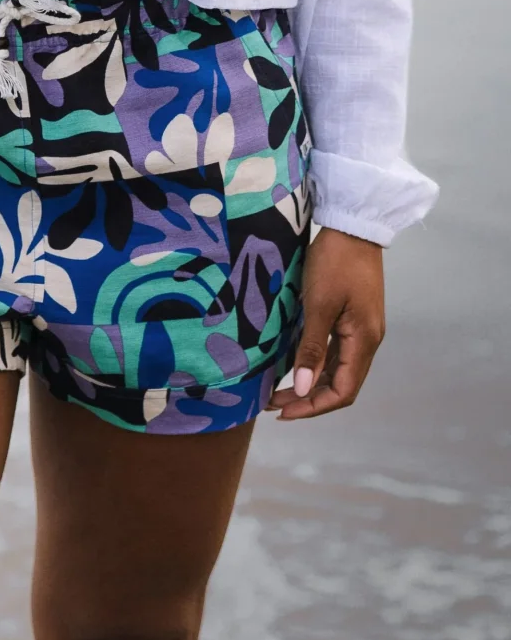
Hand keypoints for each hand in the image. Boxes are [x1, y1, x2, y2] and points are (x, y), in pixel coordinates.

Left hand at [269, 227, 384, 420]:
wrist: (353, 227)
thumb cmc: (335, 262)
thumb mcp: (319, 305)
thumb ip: (312, 348)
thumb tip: (305, 388)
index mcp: (363, 340)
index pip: (343, 391)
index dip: (314, 407)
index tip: (283, 413)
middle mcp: (366, 340)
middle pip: (341, 384)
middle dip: (308, 399)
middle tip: (273, 404)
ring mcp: (360, 329)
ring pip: (337, 370)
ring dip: (310, 384)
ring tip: (278, 391)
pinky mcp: (352, 318)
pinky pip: (335, 353)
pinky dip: (315, 365)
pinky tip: (293, 367)